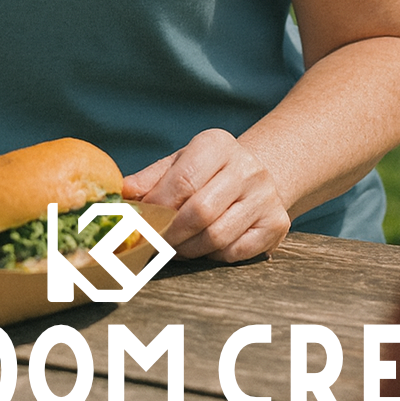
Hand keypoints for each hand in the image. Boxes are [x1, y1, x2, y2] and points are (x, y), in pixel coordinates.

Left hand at [122, 128, 289, 262]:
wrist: (257, 174)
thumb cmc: (207, 172)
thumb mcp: (178, 164)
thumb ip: (150, 179)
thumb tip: (123, 194)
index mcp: (217, 144)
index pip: (183, 181)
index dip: (158, 208)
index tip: (140, 225)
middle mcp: (246, 167)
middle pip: (200, 212)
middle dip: (171, 234)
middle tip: (155, 244)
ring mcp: (266, 195)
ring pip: (217, 236)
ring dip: (189, 249)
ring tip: (176, 247)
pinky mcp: (277, 223)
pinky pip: (236, 252)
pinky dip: (213, 255)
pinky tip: (204, 247)